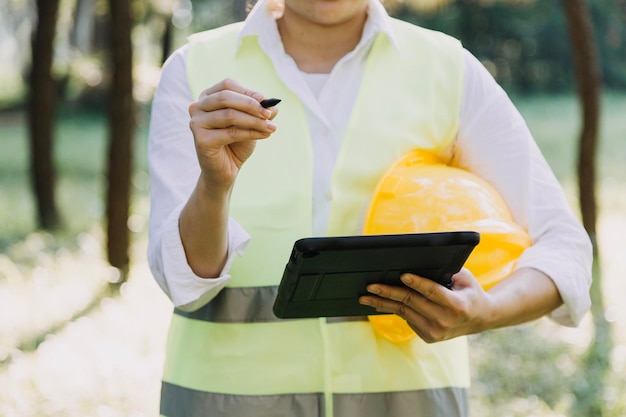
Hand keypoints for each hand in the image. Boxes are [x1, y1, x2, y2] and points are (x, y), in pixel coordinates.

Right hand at [188, 78, 278, 190]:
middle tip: (269, 114)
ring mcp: (197, 123)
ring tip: (271, 128)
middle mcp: (198, 107)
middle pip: (226, 97)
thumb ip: (259, 112)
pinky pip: (231, 133)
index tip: (265, 101)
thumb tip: (273, 105)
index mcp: (207, 97)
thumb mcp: (250, 123)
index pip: (227, 85)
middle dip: (251, 105)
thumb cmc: (236, 143)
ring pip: (229, 115)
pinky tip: (265, 135)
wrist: (225, 170)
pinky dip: (251, 133)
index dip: (247, 92)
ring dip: (254, 121)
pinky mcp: (201, 140)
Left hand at [359, 269, 494, 342]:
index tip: (402, 275)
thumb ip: (447, 271)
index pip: (432, 292)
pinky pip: (407, 318)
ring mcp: (436, 332)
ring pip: (404, 312)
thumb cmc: (469, 291)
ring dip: (382, 303)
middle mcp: (445, 321)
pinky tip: (379, 302)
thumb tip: (421, 262)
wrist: (480, 318)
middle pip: (411, 302)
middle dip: (389, 292)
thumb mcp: (464, 278)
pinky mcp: (428, 337)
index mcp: (457, 305)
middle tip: (371, 285)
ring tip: (364, 296)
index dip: (417, 283)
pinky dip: (393, 308)